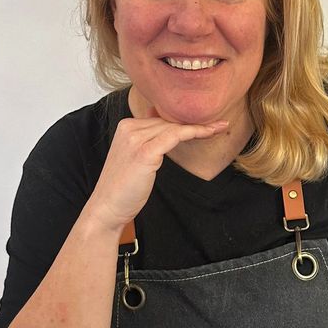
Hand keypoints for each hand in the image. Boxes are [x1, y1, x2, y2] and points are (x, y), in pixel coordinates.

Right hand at [85, 114, 227, 234]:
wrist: (107, 209)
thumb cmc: (123, 188)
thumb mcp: (135, 158)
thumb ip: (147, 140)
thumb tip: (162, 124)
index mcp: (126, 126)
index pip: (161, 119)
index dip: (184, 121)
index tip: (206, 121)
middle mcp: (129, 128)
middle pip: (169, 121)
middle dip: (195, 123)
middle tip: (219, 124)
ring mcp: (136, 139)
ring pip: (175, 127)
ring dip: (200, 127)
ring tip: (220, 128)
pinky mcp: (145, 152)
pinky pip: (176, 136)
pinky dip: (195, 133)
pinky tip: (209, 133)